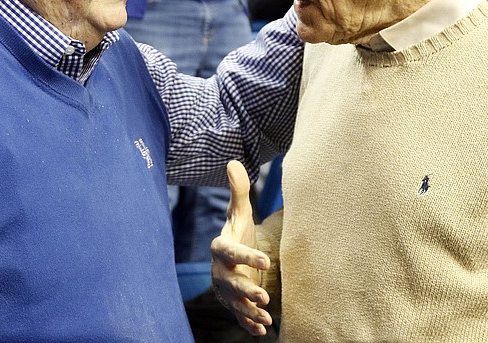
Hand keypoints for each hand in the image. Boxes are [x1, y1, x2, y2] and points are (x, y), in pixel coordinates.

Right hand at [211, 160, 272, 335]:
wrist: (236, 258)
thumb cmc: (240, 232)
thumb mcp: (241, 213)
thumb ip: (238, 191)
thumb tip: (233, 162)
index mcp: (222, 247)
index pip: (230, 251)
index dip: (246, 255)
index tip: (266, 260)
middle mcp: (220, 270)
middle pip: (230, 281)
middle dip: (246, 289)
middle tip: (264, 295)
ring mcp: (225, 289)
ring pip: (234, 302)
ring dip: (249, 309)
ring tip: (267, 314)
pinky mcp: (233, 304)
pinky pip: (238, 316)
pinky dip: (249, 324)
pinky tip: (262, 330)